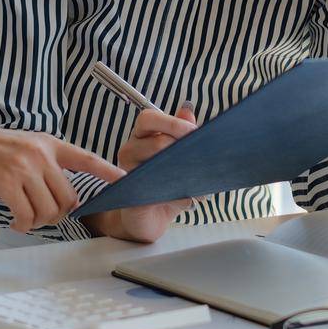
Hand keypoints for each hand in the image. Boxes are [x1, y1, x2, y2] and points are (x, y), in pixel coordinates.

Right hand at [0, 120, 125, 232]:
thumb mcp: (23, 147)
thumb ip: (43, 165)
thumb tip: (59, 195)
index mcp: (48, 143)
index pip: (86, 157)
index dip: (107, 171)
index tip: (125, 181)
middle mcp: (40, 154)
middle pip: (67, 197)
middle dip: (57, 214)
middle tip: (39, 216)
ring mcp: (24, 167)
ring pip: (49, 210)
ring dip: (37, 222)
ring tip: (24, 218)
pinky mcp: (6, 181)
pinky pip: (27, 215)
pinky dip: (23, 224)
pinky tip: (15, 222)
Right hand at [87, 104, 197, 242]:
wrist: (150, 218)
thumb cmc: (165, 184)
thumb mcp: (179, 157)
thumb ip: (182, 133)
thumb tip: (188, 109)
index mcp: (141, 137)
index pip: (149, 119)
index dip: (173, 123)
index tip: (194, 132)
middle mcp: (130, 150)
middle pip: (156, 142)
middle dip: (183, 151)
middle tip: (201, 161)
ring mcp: (126, 173)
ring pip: (156, 167)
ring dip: (182, 176)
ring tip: (198, 185)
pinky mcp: (130, 196)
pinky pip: (154, 192)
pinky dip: (176, 197)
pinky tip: (187, 199)